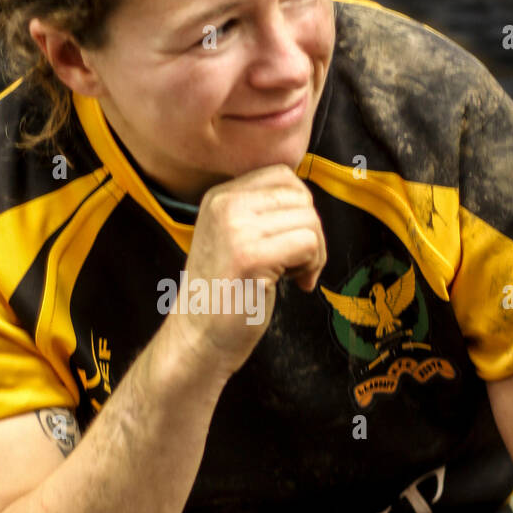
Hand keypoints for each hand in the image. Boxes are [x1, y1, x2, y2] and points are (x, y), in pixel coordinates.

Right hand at [165, 164, 326, 375]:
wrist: (197, 337)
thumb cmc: (225, 295)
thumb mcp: (234, 237)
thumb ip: (262, 213)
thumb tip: (308, 202)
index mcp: (219, 197)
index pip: (282, 176)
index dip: (299, 208)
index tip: (289, 241)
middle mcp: (224, 205)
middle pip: (300, 196)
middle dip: (311, 231)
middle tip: (296, 263)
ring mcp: (235, 229)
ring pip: (309, 220)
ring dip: (315, 251)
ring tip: (294, 274)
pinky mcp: (250, 257)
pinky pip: (308, 243)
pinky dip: (313, 266)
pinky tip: (296, 284)